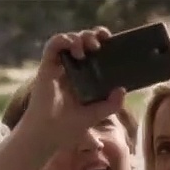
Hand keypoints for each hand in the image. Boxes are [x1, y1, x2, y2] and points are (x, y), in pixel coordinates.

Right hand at [19, 27, 126, 150]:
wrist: (49, 134)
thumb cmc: (70, 126)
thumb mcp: (97, 114)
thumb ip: (111, 105)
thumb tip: (122, 89)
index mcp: (85, 77)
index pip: (94, 51)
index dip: (102, 41)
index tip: (110, 40)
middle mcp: (72, 69)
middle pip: (82, 41)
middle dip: (92, 35)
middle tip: (99, 43)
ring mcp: (59, 67)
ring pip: (68, 39)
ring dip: (79, 38)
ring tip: (86, 50)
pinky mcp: (46, 67)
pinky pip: (52, 45)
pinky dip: (62, 40)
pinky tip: (73, 47)